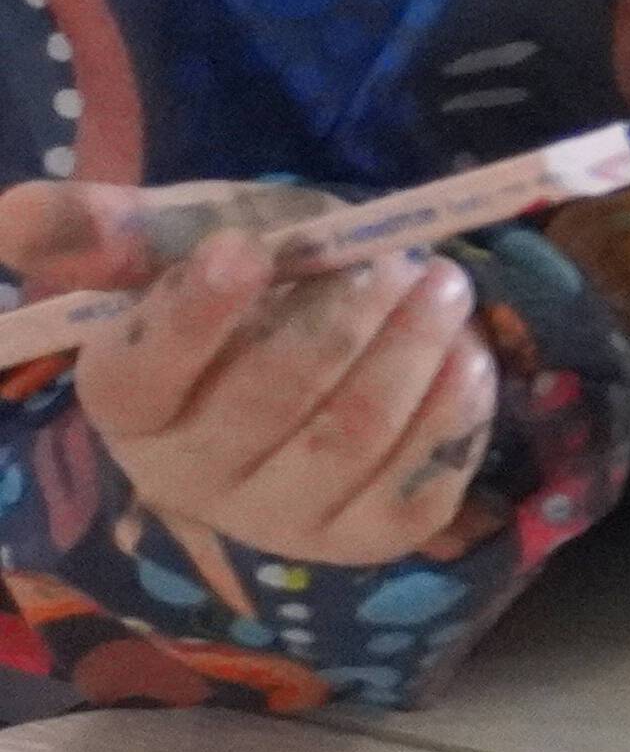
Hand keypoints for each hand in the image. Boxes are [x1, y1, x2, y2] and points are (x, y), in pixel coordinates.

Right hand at [0, 181, 500, 567]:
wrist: (326, 343)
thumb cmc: (248, 288)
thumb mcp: (179, 238)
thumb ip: (100, 227)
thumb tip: (9, 214)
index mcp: (130, 401)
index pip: (142, 374)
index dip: (194, 314)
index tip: (245, 250)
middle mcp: (192, 477)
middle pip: (270, 400)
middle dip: (344, 318)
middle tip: (396, 260)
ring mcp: (282, 517)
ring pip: (353, 436)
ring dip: (412, 351)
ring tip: (443, 287)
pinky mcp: (367, 537)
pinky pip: (421, 482)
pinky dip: (456, 408)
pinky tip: (463, 355)